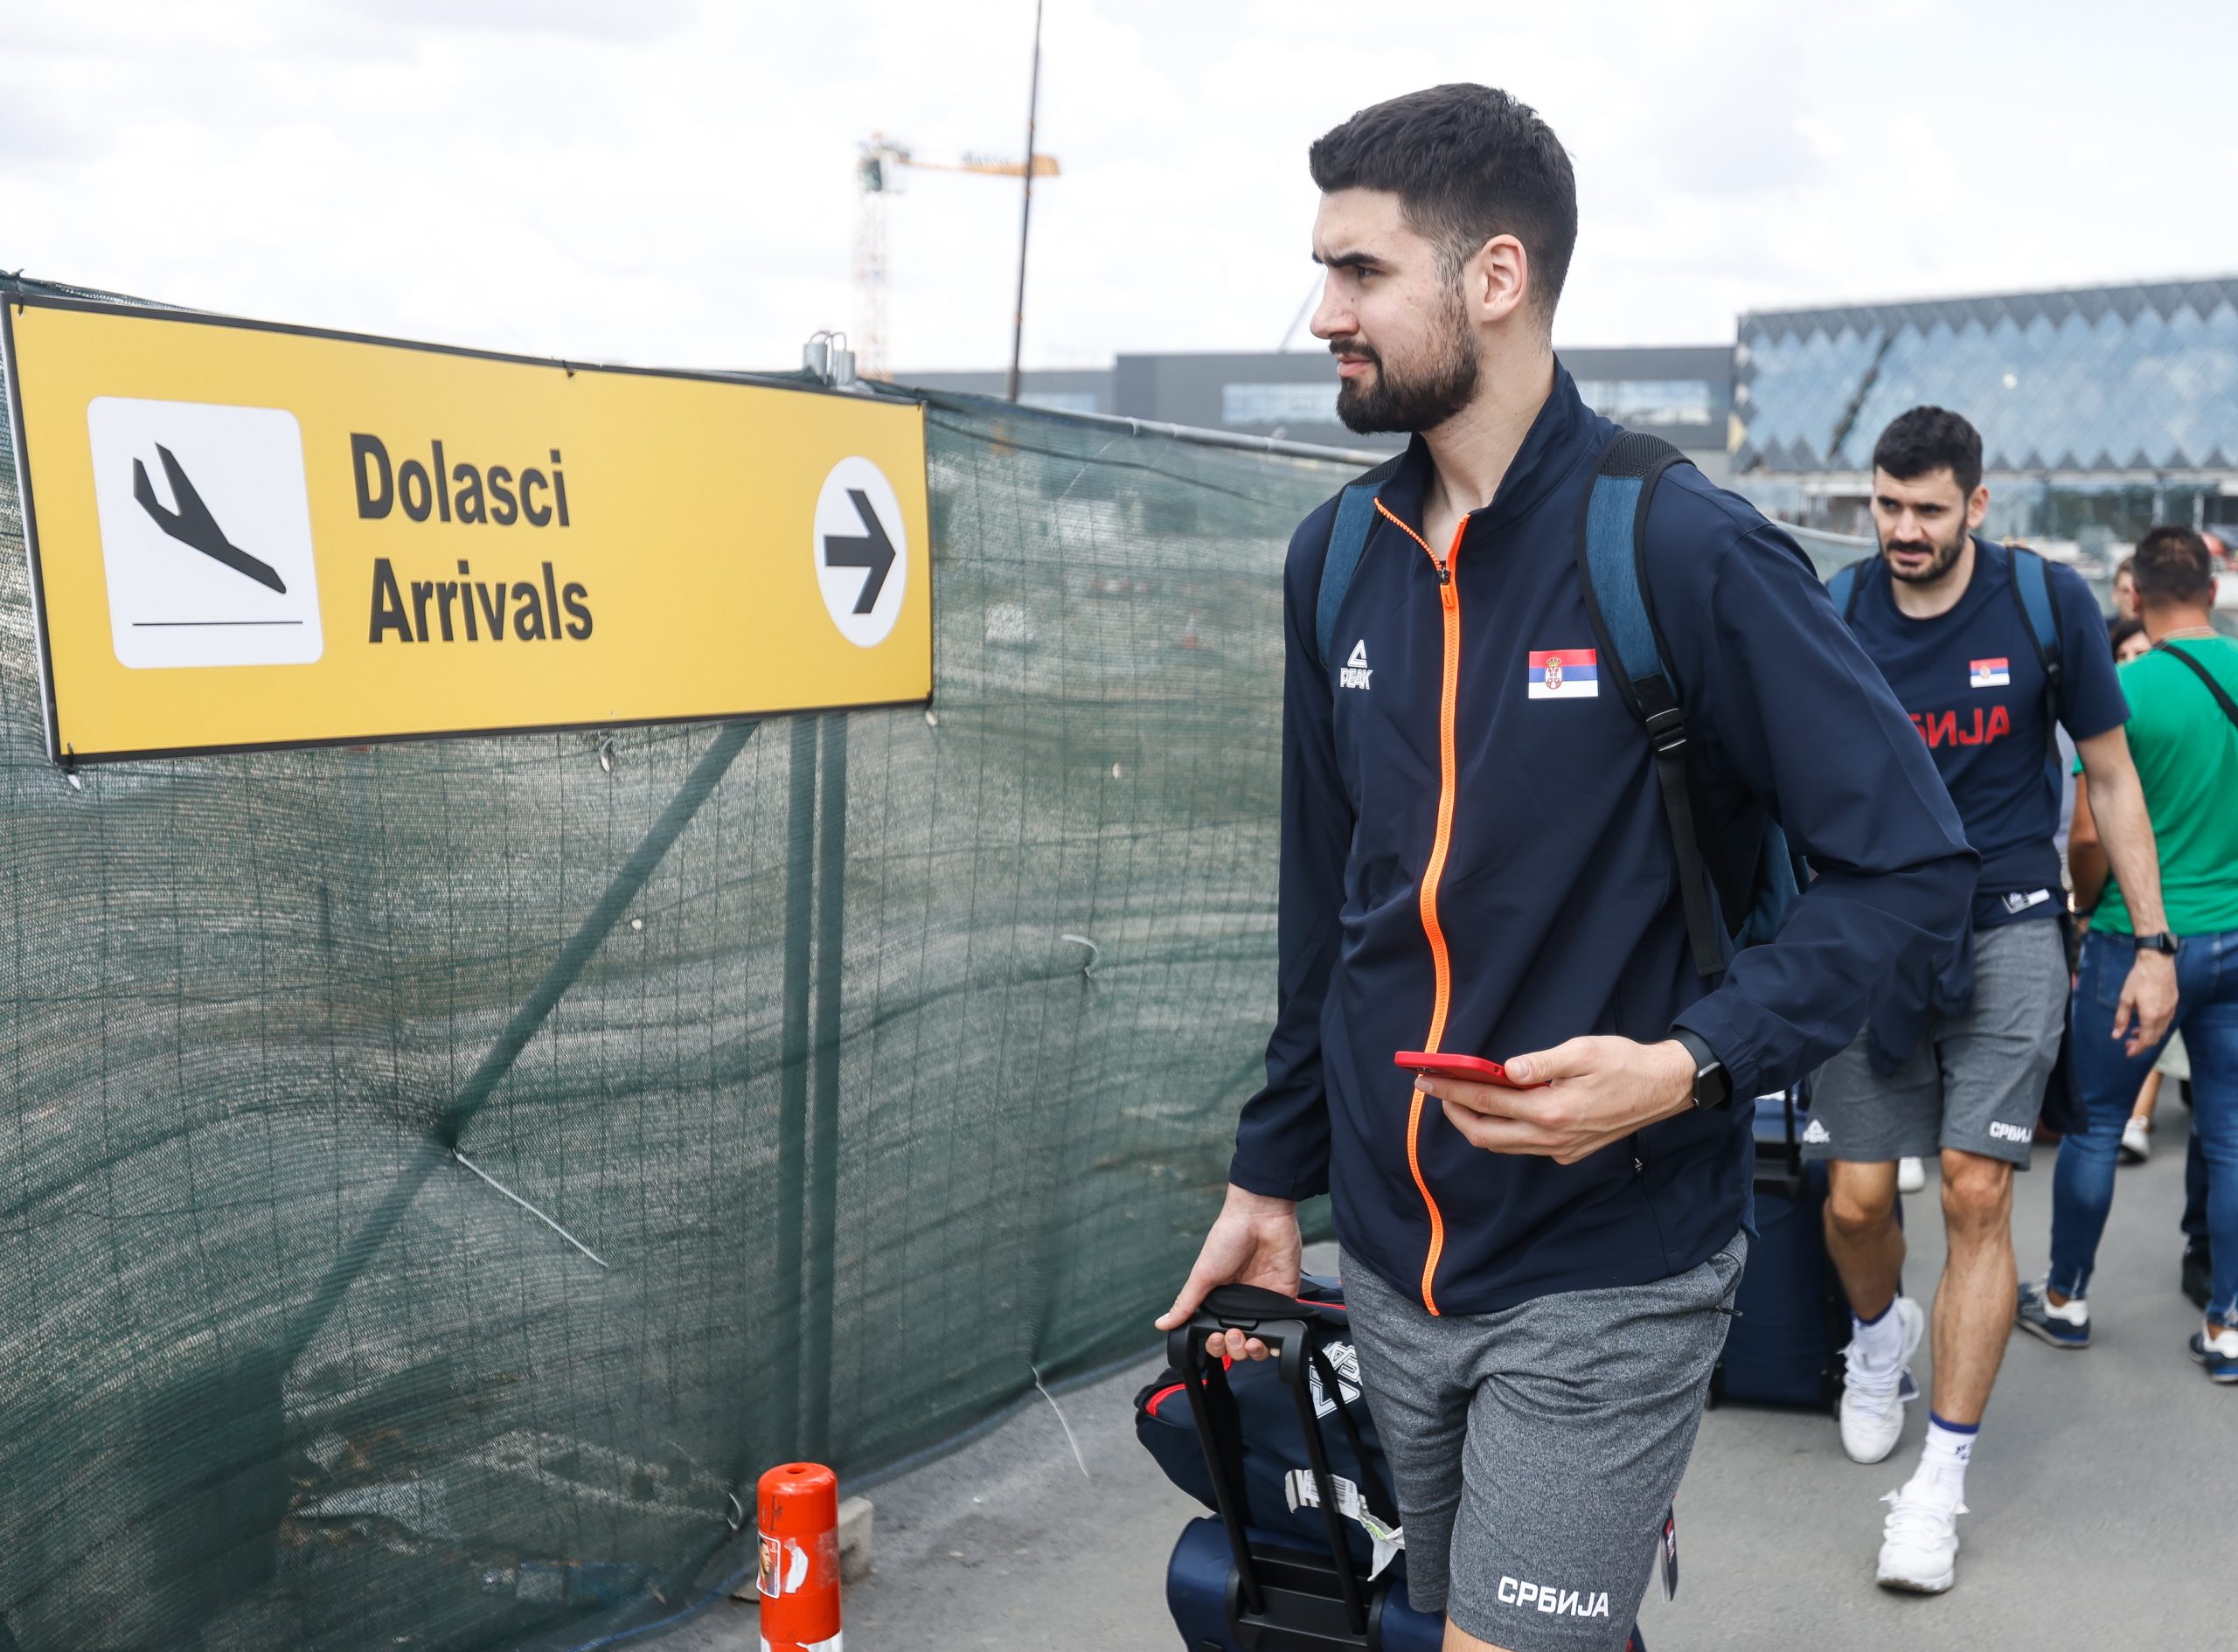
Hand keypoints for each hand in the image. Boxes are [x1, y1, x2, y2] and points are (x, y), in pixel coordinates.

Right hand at [1154, 1184, 1300, 1362]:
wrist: (1260, 1216)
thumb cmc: (1228, 1237)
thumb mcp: (1203, 1273)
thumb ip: (1186, 1302)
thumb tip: (1162, 1324)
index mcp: (1221, 1299)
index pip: (1217, 1333)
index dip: (1216, 1344)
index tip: (1215, 1338)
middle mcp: (1242, 1303)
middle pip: (1239, 1343)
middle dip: (1235, 1348)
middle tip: (1233, 1336)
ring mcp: (1264, 1302)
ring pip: (1263, 1341)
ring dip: (1256, 1351)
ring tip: (1252, 1341)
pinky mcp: (1285, 1297)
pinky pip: (1286, 1327)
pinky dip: (1282, 1339)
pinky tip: (1274, 1340)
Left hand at [1420, 1036, 1697, 1164]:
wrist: (1664, 1089)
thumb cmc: (1625, 1064)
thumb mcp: (1583, 1052)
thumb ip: (1542, 1063)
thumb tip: (1507, 1069)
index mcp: (1553, 1110)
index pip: (1488, 1101)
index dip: (1452, 1089)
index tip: (1427, 1079)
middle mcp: (1554, 1137)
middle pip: (1486, 1135)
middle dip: (1455, 1113)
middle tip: (1437, 1090)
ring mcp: (1562, 1149)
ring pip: (1503, 1146)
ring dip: (1477, 1124)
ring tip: (1460, 1099)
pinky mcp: (1570, 1152)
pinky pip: (1525, 1148)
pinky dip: (1503, 1132)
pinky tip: (1500, 1112)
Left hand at [2114, 950, 2177, 1054]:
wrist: (2157, 963)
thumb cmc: (2139, 979)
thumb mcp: (2125, 999)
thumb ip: (2121, 1019)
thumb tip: (2116, 1035)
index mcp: (2151, 1016)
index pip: (2147, 1041)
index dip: (2138, 1049)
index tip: (2129, 1053)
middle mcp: (2164, 1016)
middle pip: (2155, 1038)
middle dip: (2142, 1044)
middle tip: (2129, 1043)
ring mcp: (2171, 1010)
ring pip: (2162, 1030)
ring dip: (2149, 1035)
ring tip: (2135, 1032)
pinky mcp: (2174, 1003)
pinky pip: (2166, 1021)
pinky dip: (2156, 1026)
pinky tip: (2146, 1020)